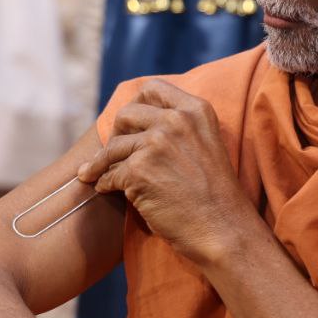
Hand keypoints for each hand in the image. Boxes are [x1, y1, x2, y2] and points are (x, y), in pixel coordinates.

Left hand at [77, 80, 257, 266]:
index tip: (130, 124)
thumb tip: (137, 122)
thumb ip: (181, 128)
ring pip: (113, 146)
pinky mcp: (140, 169)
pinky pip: (109, 174)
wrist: (223, 229)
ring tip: (95, 174)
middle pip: (126, 114)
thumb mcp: (207, 145)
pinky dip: (104, 183)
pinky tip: (106, 190)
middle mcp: (177, 120)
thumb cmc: (214, 195)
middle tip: (114, 152)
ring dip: (102, 163)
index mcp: (196, 110)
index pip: (153, 88)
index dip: (136, 105)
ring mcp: (157, 143)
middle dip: (116, 134)